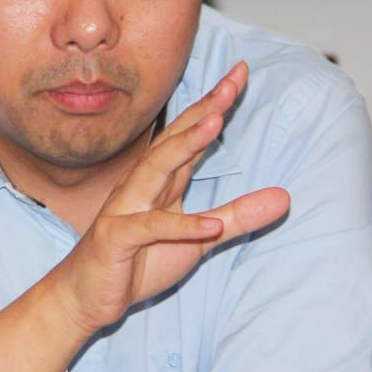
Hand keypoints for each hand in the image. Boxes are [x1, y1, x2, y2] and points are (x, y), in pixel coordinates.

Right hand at [52, 61, 290, 334]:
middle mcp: (141, 185)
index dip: (215, 105)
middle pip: (174, 140)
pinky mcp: (116, 239)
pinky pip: (150, 229)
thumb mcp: (199, 240)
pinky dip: (181, 226)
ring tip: (216, 123)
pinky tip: (210, 226)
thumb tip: (286, 197)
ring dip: (185, 145)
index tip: (240, 73)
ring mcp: (125, 209)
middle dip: (204, 109)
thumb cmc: (137, 262)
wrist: (85, 297)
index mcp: (160, 181)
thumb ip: (237, 217)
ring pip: (156, 169)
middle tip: (233, 82)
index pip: (190, 135)